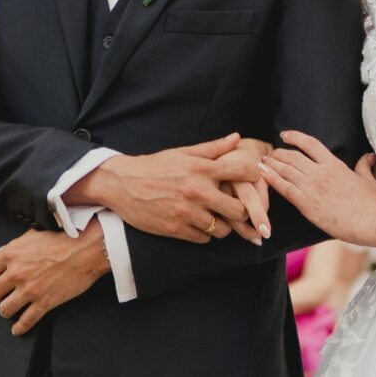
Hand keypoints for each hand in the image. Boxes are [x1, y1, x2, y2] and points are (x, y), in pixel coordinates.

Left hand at [0, 222, 107, 334]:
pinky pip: (26, 321)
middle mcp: (16, 273)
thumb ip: (16, 245)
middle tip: (4, 295)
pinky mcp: (44, 303)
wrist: (86, 248)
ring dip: (7, 310)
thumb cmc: (63, 237)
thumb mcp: (34, 234)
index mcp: (12, 254)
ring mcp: (29, 290)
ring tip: (11, 310)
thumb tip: (2, 253)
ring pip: (5, 309)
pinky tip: (18, 329)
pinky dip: (20, 328)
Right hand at [86, 132, 267, 243]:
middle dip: (240, 210)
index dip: (254, 176)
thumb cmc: (155, 166)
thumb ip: (213, 148)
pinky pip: (203, 239)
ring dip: (222, 225)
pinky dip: (204, 234)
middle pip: (238, 209)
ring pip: (222, 229)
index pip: (242, 172)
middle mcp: (197, 191)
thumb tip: (237, 138)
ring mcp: (187, 212)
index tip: (253, 180)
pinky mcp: (176, 229)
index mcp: (201, 169)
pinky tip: (198, 224)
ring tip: (216, 217)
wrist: (122, 183)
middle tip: (235, 207)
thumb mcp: (183, 153)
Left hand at [260, 131, 375, 244]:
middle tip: (269, 153)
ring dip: (271, 165)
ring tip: (261, 162)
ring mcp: (313, 188)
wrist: (373, 221)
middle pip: (293, 156)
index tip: (285, 135)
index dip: (295, 137)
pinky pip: (285, 189)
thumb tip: (368, 156)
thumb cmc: (373, 203)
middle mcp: (321, 173)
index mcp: (334, 164)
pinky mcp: (308, 205)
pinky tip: (262, 175)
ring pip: (286, 171)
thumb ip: (364, 166)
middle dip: (278, 153)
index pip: (310, 144)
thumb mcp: (369, 180)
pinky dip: (272, 180)